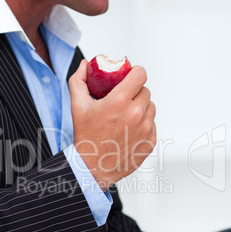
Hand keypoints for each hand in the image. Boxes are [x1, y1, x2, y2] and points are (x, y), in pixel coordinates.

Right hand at [69, 59, 155, 189]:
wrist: (93, 166)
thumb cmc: (86, 136)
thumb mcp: (78, 106)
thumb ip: (79, 80)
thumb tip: (86, 65)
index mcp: (119, 101)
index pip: (140, 75)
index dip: (135, 73)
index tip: (131, 76)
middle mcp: (136, 114)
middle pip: (145, 91)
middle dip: (136, 92)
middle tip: (125, 99)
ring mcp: (146, 128)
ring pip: (151, 107)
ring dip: (142, 108)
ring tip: (127, 116)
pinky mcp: (151, 140)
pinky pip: (152, 124)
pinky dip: (144, 124)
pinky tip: (130, 130)